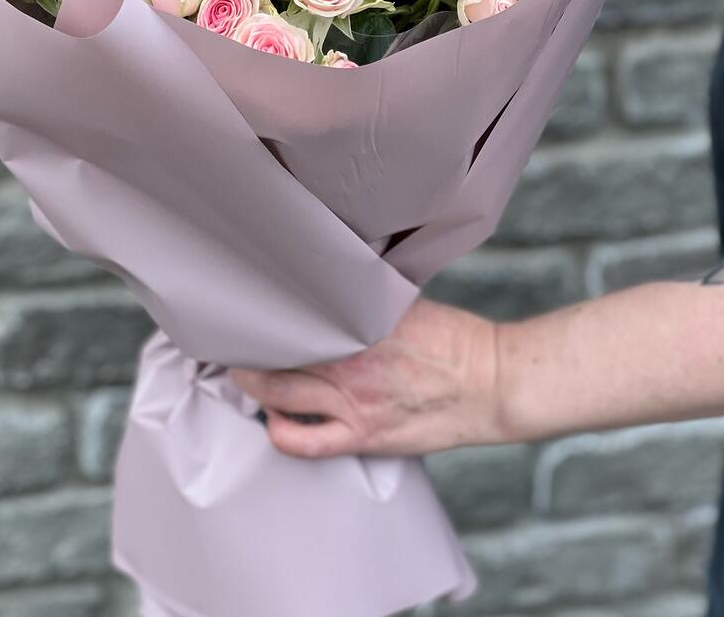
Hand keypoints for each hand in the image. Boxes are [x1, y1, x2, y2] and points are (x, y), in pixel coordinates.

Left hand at [230, 299, 503, 458]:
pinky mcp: (363, 435)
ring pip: (277, 393)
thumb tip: (327, 282)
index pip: (289, 315)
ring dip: (252, 383)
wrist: (491, 383)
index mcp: (357, 321)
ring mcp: (352, 401)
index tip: (245, 308)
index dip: (259, 313)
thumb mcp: (401, 304)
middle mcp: (347, 361)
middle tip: (233, 339)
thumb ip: (360, 299)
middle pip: (273, 352)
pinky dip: (280, 433)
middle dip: (246, 346)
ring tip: (242, 372)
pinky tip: (273, 421)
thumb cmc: (450, 339)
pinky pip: (305, 442)